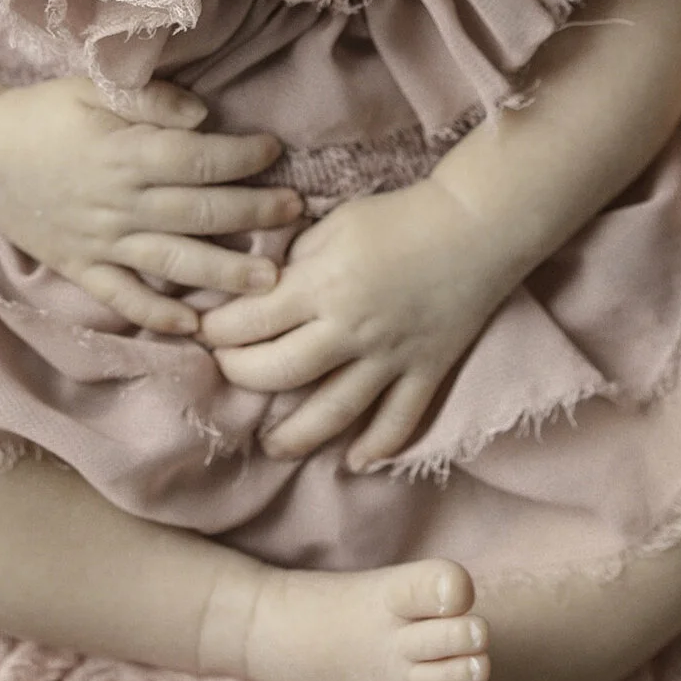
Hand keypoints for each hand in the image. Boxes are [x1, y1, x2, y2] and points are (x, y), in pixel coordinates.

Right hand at [0, 74, 300, 334]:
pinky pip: (123, 298)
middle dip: (254, 215)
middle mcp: (119, 203)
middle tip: (297, 214)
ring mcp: (100, 242)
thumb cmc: (40, 115)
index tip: (274, 150)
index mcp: (125, 154)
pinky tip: (192, 325)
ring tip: (270, 281)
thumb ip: (147, 99)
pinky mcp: (81, 268)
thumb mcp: (90, 88)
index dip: (243, 157)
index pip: (199, 160)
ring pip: (172, 262)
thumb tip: (202, 115)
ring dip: (224, 273)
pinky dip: (155, 315)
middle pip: (199, 213)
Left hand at [196, 179, 513, 467]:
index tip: (204, 331)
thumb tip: (260, 292)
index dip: (218, 330)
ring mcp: (391, 357)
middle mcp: (351, 328)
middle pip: (280, 372)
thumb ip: (295, 262)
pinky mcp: (427, 371)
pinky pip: (400, 421)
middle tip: (228, 373)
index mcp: (323, 284)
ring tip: (272, 446)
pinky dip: (377, 447)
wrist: (476, 226)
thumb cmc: (400, 217)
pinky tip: (354, 462)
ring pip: (334, 413)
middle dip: (242, 376)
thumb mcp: (335, 224)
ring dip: (295, 436)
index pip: (251, 321)